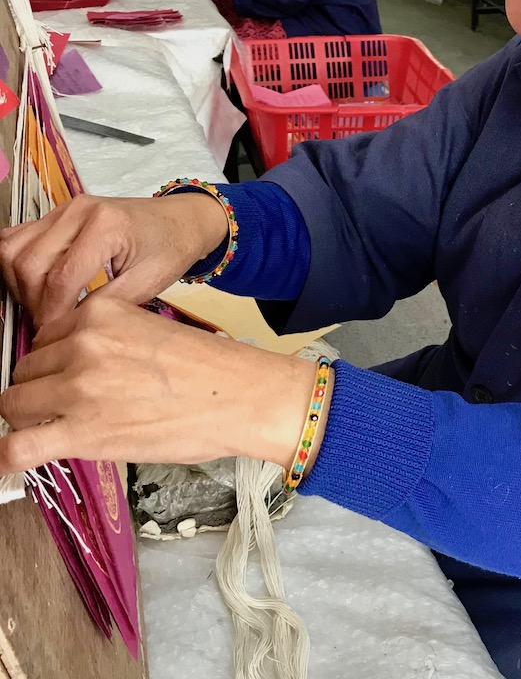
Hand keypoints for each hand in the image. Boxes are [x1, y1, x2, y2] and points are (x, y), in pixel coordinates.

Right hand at [0, 192, 229, 328]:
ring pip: (12, 249)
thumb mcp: (148, 281)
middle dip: (33, 302)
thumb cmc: (171, 247)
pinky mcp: (57, 213)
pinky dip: (18, 266)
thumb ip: (106, 304)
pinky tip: (38, 287)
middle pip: (29, 263)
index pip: (61, 278)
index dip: (52, 314)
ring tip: (43, 308)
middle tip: (48, 326)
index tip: (53, 337)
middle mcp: (79, 210)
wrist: (181, 219)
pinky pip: (17, 238)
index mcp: (106, 225)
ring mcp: (65, 209)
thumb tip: (66, 328)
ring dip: (19, 284)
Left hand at [0, 294, 318, 474]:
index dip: (54, 361)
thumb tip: (71, 364)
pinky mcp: (82, 433)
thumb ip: (106, 339)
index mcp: (100, 313)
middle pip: (26, 369)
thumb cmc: (211, 369)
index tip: (64, 376)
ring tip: (62, 428)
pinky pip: (16, 448)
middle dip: (42, 388)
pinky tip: (17, 459)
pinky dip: (9, 457)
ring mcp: (78, 389)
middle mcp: (83, 344)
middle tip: (72, 404)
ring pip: (15, 404)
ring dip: (33, 418)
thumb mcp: (151, 330)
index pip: (45, 336)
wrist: (244, 396)